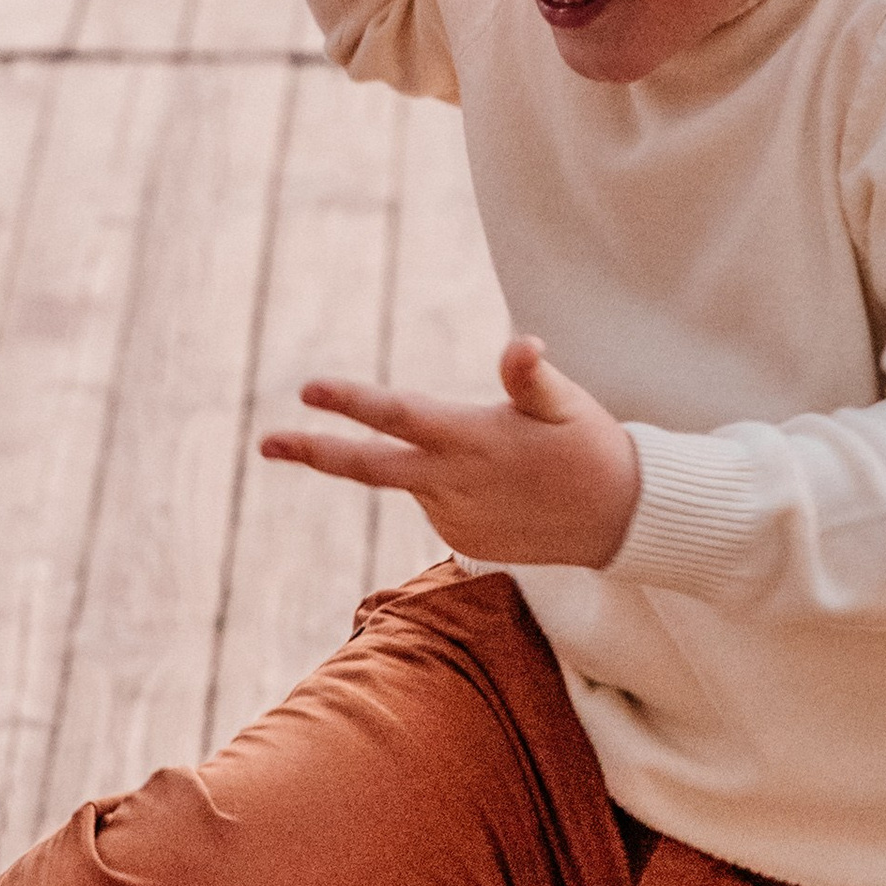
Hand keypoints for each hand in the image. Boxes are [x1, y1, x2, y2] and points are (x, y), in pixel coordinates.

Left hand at [261, 335, 641, 567]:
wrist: (620, 523)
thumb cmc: (593, 449)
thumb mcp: (569, 406)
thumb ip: (533, 378)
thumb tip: (521, 343)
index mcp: (474, 442)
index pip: (399, 417)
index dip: (352, 403)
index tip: (308, 389)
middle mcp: (454, 486)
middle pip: (368, 469)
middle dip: (314, 452)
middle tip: (265, 443)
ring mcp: (454, 519)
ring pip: (412, 479)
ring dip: (429, 461)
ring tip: (509, 462)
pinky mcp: (460, 542)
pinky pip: (437, 502)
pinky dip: (451, 485)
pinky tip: (503, 486)